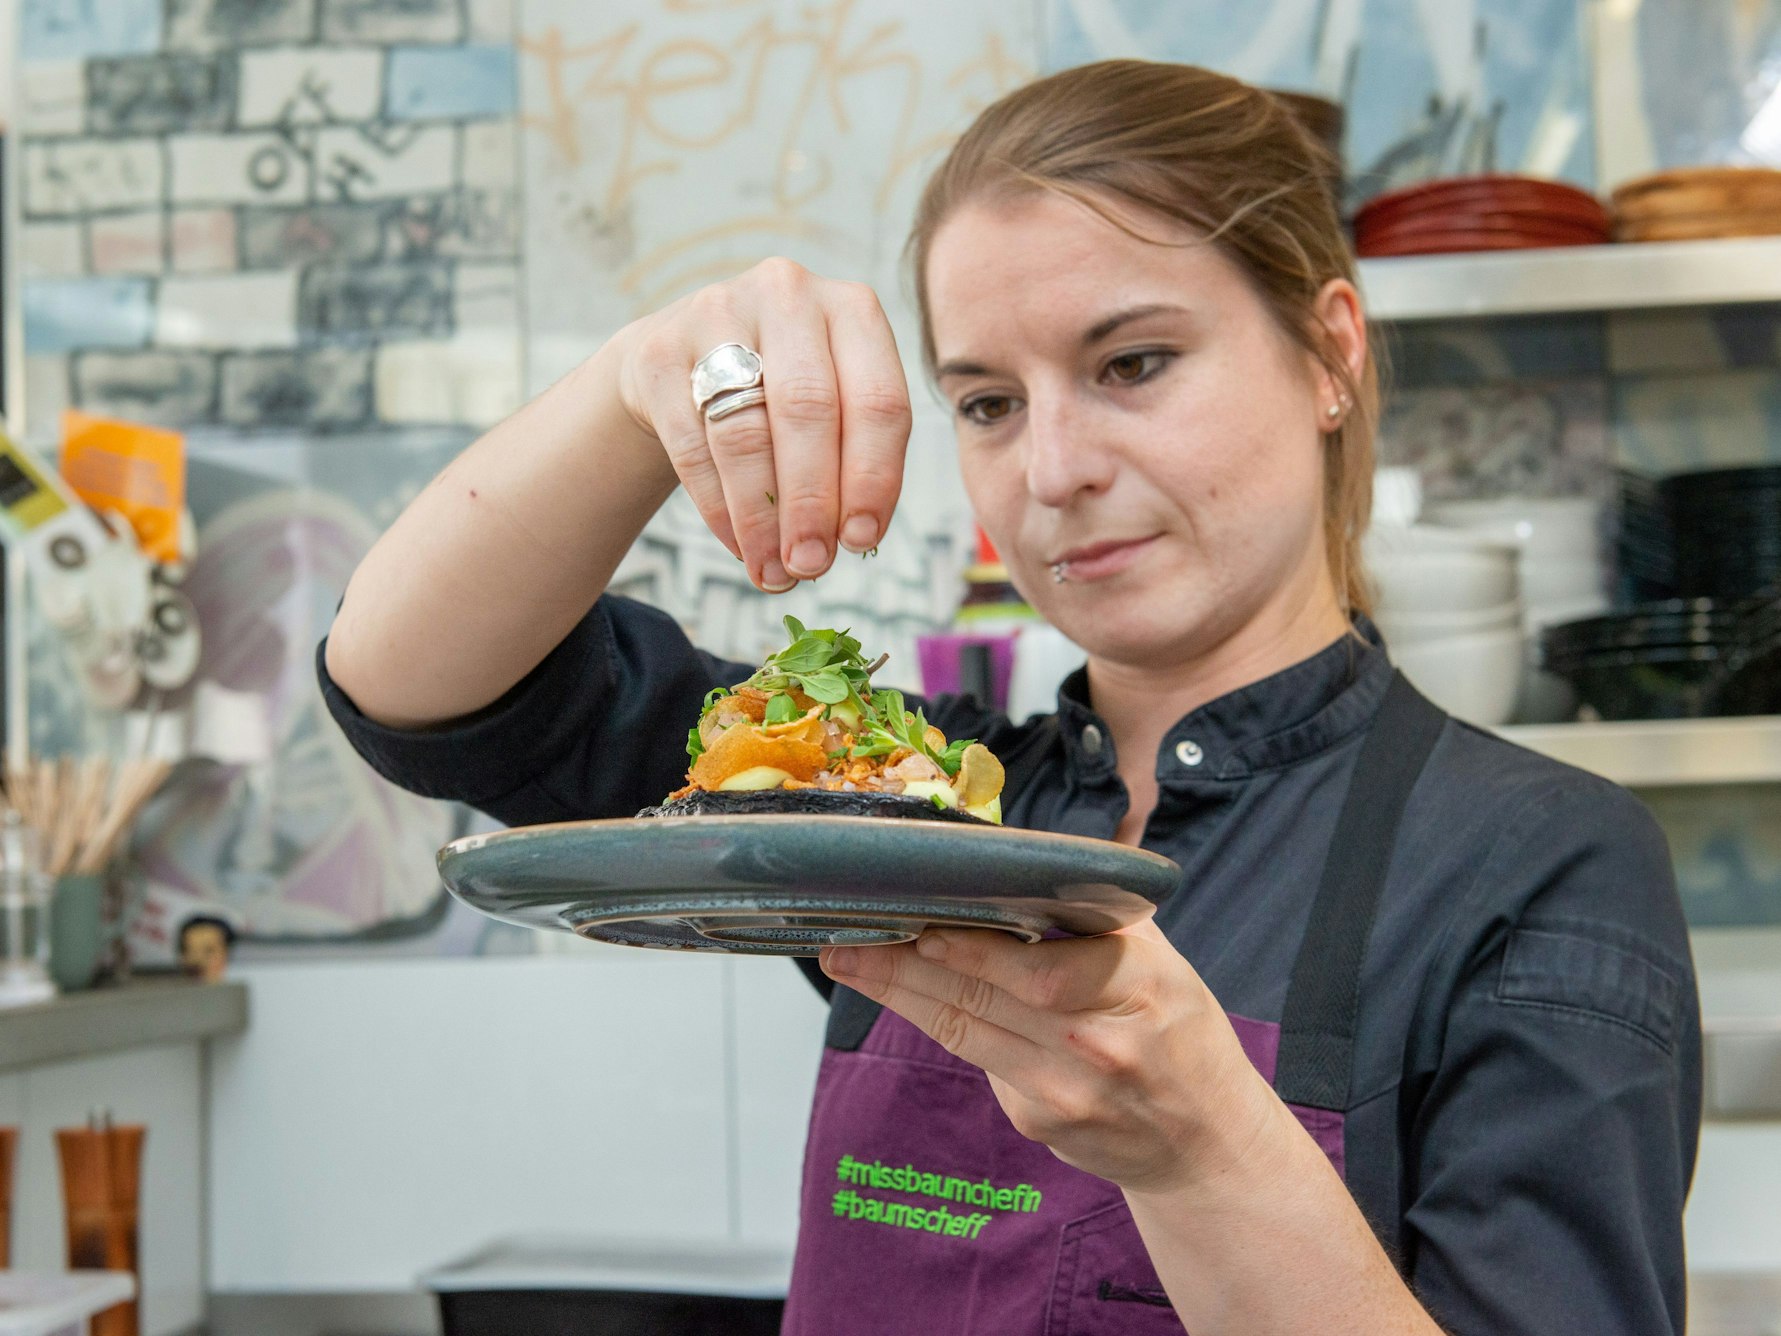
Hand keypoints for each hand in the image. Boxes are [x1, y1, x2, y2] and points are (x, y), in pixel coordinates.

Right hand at [613, 259, 912, 592]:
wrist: (685, 358)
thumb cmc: (782, 393)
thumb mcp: (835, 404)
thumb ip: (853, 460)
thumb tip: (852, 540)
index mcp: (853, 308)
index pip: (878, 401)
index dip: (873, 479)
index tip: (861, 541)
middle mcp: (788, 294)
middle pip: (808, 411)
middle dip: (812, 502)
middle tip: (811, 565)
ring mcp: (717, 313)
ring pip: (745, 432)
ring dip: (761, 517)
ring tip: (773, 571)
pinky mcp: (659, 350)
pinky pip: (693, 444)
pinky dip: (718, 507)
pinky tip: (738, 545)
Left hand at [820, 919, 1282, 1194]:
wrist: (1206, 1144)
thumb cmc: (1179, 1032)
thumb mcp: (1162, 963)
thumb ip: (1098, 916)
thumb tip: (1023, 859)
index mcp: (1135, 986)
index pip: (1035, 968)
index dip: (970, 949)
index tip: (921, 922)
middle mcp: (1095, 1044)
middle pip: (981, 997)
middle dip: (903, 964)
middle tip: (846, 936)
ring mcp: (1062, 1091)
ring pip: (962, 1030)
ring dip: (897, 992)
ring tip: (848, 958)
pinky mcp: (1038, 1120)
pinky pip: (979, 1059)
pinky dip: (941, 1022)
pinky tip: (903, 994)